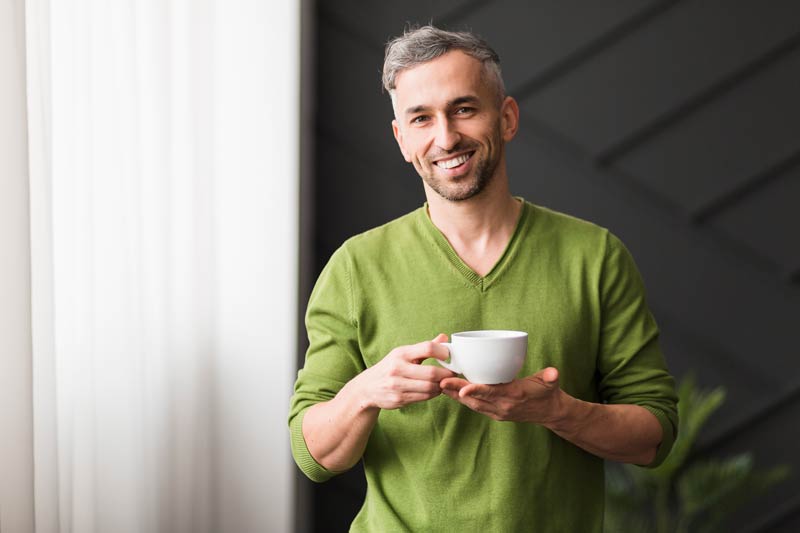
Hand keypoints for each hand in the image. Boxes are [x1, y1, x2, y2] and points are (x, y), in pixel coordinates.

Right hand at [351, 334, 454, 410]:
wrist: (367, 388)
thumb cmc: (391, 367)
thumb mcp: (403, 354)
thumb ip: (425, 348)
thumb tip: (444, 338)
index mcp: (401, 353)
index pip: (427, 348)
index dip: (442, 352)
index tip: (449, 356)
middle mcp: (397, 368)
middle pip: (431, 372)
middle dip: (446, 374)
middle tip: (453, 373)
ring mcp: (397, 385)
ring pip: (429, 387)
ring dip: (441, 386)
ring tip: (444, 382)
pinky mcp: (399, 399)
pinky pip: (423, 397)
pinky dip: (433, 394)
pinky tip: (434, 390)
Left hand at [440, 367, 563, 422]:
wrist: (549, 412)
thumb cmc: (547, 393)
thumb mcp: (550, 383)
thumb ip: (550, 377)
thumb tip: (554, 373)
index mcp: (514, 396)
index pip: (492, 393)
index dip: (476, 390)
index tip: (461, 388)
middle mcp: (502, 406)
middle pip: (476, 398)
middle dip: (457, 391)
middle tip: (441, 381)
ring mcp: (497, 411)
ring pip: (472, 404)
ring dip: (455, 395)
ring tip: (440, 384)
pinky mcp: (493, 413)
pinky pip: (474, 406)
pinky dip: (462, 399)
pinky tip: (450, 391)